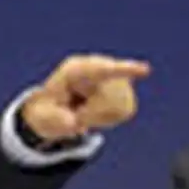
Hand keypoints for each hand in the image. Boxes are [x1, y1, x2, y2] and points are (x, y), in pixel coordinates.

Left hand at [21, 54, 150, 141]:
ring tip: (86, 110)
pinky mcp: (125, 89)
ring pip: (121, 106)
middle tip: (78, 114)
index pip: (103, 70)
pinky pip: (126, 111)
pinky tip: (97, 111)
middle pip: (112, 98)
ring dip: (102, 116)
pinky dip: (110, 118)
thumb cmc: (49, 109)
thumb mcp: (43, 116)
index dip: (124, 70)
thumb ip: (54, 119)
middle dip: (95, 114)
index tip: (145, 70)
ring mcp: (114, 76)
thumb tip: (73, 122)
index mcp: (75, 69)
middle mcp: (99, 66)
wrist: (57, 105)